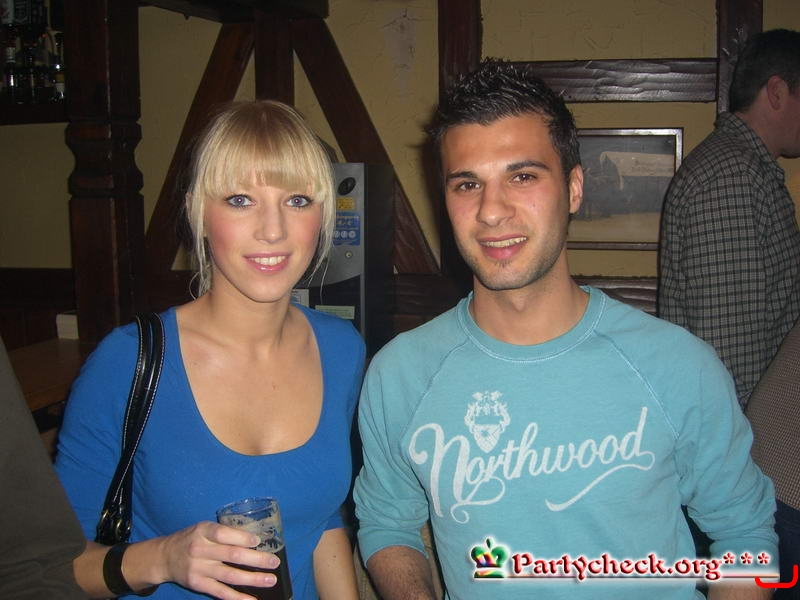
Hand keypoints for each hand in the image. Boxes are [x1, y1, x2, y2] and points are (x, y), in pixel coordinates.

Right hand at [153, 521, 280, 598]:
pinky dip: (237, 597)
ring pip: (230, 575)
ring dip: (253, 579)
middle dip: (256, 560)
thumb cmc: (192, 539)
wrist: (165, 557)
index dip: (243, 538)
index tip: (259, 541)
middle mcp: (200, 550)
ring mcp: (199, 569)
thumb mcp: (204, 528)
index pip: (224, 534)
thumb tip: (255, 539)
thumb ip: (225, 533)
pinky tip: (252, 599)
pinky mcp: (198, 585)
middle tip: (274, 562)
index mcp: (203, 531)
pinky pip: (221, 592)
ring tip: (270, 580)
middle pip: (232, 555)